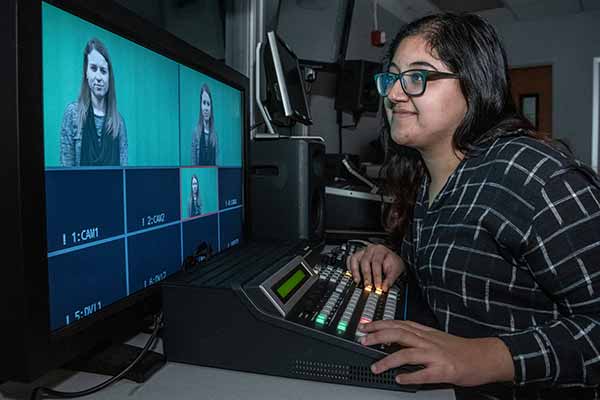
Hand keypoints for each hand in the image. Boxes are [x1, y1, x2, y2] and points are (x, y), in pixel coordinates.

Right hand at [346, 244, 404, 290]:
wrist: (390, 259)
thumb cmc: (392, 263)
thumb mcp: (395, 270)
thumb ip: (390, 280)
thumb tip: (384, 288)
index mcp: (380, 251)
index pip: (376, 263)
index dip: (377, 276)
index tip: (377, 286)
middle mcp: (370, 249)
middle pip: (365, 261)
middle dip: (366, 275)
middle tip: (367, 286)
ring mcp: (362, 252)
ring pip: (355, 259)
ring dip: (355, 271)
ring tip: (357, 281)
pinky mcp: (357, 256)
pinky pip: (350, 260)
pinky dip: (350, 267)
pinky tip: (352, 275)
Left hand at [358, 320, 514, 386]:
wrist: (485, 356)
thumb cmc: (460, 349)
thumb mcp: (436, 336)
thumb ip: (417, 336)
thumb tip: (394, 336)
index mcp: (425, 332)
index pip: (398, 324)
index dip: (380, 324)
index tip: (365, 326)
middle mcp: (428, 341)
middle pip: (399, 334)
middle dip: (378, 336)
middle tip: (363, 340)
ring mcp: (436, 355)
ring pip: (407, 353)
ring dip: (388, 360)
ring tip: (376, 367)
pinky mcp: (444, 370)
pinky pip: (423, 374)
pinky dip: (410, 377)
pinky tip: (399, 379)